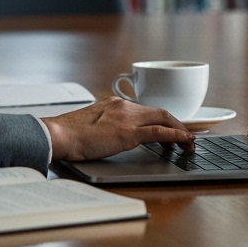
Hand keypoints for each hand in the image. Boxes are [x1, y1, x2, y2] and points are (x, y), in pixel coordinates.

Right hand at [41, 96, 195, 160]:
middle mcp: (123, 106)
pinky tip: (185, 141)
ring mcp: (127, 118)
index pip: (145, 110)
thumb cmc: (68, 134)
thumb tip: (112, 135)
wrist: (58, 135)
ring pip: (163, 119)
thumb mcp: (91, 125)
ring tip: (189, 142)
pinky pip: (160, 132)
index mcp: (114, 104)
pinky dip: (176, 135)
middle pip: (159, 112)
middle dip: (177, 124)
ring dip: (180, 131)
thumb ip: (105, 125)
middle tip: (187, 136)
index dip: (162, 119)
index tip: (171, 128)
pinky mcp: (128, 132)